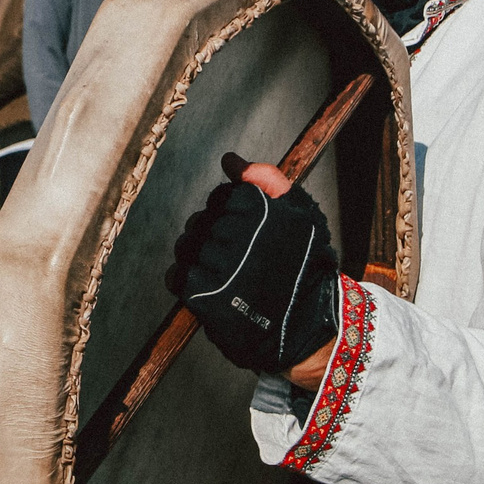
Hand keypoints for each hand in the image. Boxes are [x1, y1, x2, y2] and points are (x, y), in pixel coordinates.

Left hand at [168, 153, 339, 372]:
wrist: (305, 323)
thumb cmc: (303, 266)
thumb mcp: (300, 214)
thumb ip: (267, 180)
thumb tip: (230, 161)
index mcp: (257, 208)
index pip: (221, 197)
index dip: (230, 215)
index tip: (247, 233)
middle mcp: (235, 233)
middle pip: (201, 221)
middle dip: (212, 235)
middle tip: (237, 257)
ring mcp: (218, 265)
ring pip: (186, 246)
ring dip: (198, 257)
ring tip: (225, 272)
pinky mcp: (204, 294)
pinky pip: (177, 276)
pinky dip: (187, 280)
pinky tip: (210, 287)